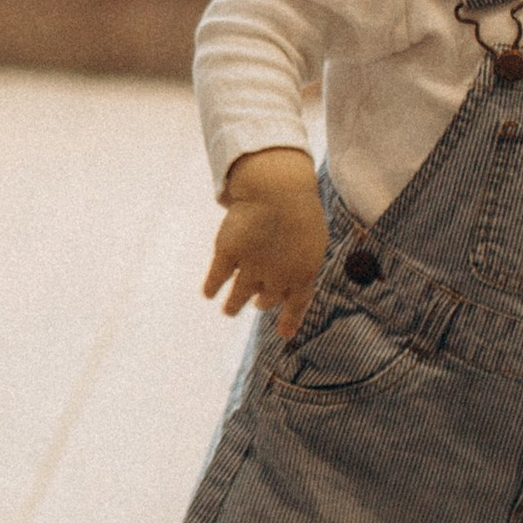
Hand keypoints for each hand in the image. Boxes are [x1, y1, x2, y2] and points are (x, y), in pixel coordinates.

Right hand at [205, 148, 330, 342]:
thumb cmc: (299, 206)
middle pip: (266, 300)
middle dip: (262, 300)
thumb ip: (303, 259)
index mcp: (303, 274)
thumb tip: (291, 277)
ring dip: (233, 307)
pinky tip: (209, 292)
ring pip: (238, 298)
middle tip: (258, 301)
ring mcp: (250, 268)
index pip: (296, 305)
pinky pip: (217, 279)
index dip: (289, 321)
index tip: (284, 334)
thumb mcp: (313, 236)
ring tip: (229, 311)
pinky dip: (212, 287)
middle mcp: (276, 278)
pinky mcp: (227, 255)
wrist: (277, 188)